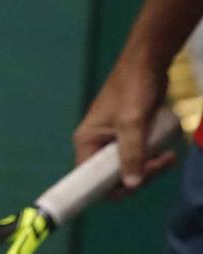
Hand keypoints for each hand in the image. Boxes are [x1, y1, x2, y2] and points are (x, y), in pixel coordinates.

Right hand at [72, 45, 176, 193]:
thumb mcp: (132, 124)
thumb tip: (131, 185)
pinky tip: (166, 152)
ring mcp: (114, 141)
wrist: (147, 66)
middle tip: (158, 163)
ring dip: (150, 168)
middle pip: (113, 176)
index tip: (134, 186)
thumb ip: (132, 154)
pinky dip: (153, 159)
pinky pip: (139, 158)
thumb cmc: (133, 91)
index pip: (88, 178)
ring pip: (129, 168)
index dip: (108, 188)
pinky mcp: (129, 136)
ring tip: (167, 156)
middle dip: (139, 175)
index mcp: (87, 141)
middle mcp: (96, 143)